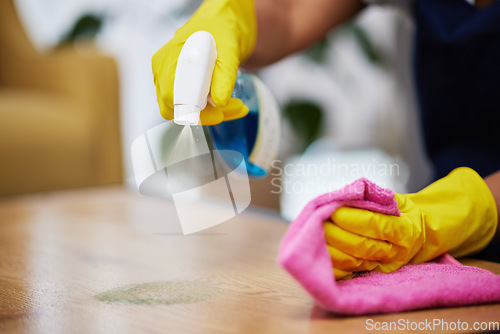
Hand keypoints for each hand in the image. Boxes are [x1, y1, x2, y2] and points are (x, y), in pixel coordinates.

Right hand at [152, 0, 256, 124]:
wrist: (220, 26)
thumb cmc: (220, 32)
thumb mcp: (229, 51)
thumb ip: (224, 77)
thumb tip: (219, 101)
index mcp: (170, 59)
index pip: (174, 98)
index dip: (197, 111)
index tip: (219, 113)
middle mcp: (163, 70)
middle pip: (177, 109)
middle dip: (208, 114)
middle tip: (233, 108)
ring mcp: (167, 79)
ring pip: (183, 111)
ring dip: (211, 113)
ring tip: (234, 105)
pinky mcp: (176, 86)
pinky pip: (188, 107)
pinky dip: (209, 110)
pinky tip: (224, 102)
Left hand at [324, 167, 497, 279]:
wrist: (419, 233)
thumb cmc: (398, 211)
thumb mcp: (392, 198)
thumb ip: (370, 196)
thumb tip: (344, 195)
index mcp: (404, 230)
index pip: (373, 224)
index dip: (351, 218)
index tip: (332, 209)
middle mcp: (395, 252)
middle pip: (360, 246)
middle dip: (335, 234)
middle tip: (317, 222)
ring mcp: (383, 265)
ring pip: (353, 261)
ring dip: (329, 249)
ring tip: (313, 235)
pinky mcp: (372, 274)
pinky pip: (349, 272)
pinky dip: (332, 265)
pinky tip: (318, 255)